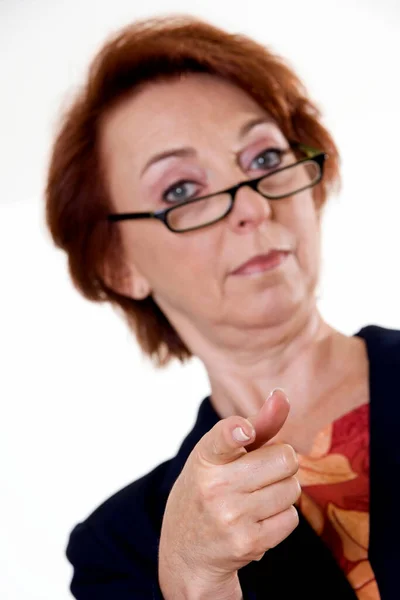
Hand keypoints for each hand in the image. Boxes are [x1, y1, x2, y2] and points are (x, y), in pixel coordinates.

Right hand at [158, 389, 299, 597]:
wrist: (186, 552)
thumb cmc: (209, 490)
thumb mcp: (220, 455)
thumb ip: (256, 424)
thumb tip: (282, 394)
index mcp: (206, 457)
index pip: (223, 437)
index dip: (236, 432)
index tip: (243, 431)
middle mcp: (215, 486)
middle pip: (285, 459)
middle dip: (281, 464)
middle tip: (261, 473)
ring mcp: (231, 517)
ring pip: (292, 489)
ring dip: (283, 491)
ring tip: (256, 499)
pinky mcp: (248, 543)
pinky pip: (291, 518)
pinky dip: (281, 517)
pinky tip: (258, 520)